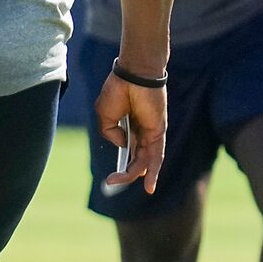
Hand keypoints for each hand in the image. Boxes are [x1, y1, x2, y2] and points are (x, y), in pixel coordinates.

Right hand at [95, 66, 167, 193]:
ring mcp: (151, 132)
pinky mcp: (157, 131)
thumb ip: (110, 133)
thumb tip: (122, 145)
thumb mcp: (104, 115)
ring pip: (145, 161)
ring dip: (134, 174)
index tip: (110, 177)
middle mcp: (142, 132)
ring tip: (117, 182)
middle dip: (125, 173)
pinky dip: (153, 171)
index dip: (122, 165)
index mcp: (129, 127)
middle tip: (110, 181)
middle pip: (137, 159)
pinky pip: (156, 155)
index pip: (129, 152)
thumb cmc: (117, 90)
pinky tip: (148, 186)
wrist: (133, 75)